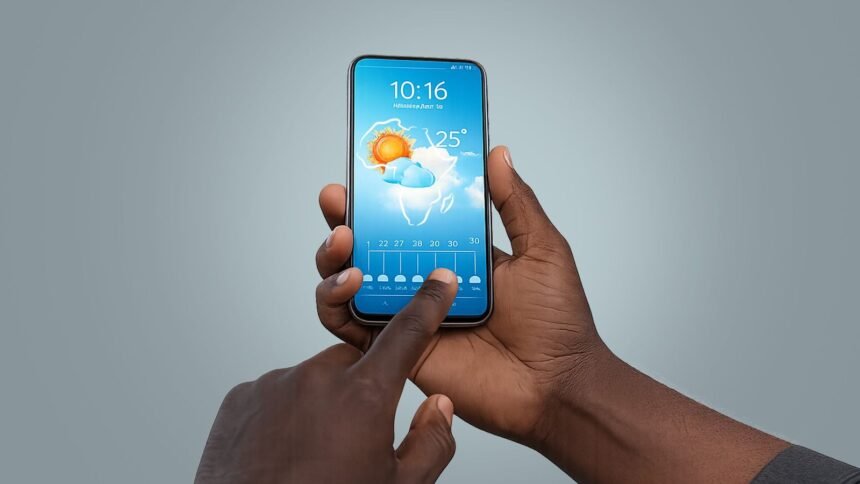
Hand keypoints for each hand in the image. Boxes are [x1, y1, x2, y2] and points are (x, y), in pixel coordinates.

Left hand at [195, 269, 459, 483]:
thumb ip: (430, 444)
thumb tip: (439, 408)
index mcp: (364, 398)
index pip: (405, 336)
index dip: (427, 305)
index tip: (438, 282)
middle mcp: (317, 380)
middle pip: (354, 364)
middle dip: (361, 387)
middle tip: (355, 434)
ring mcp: (274, 385)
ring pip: (312, 379)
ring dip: (320, 403)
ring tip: (313, 451)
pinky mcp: (240, 398)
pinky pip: (275, 393)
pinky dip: (284, 413)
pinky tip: (284, 450)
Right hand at [315, 146, 603, 446]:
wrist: (555, 386)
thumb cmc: (558, 322)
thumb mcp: (541, 250)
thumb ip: (515, 203)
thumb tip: (496, 153)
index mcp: (455, 255)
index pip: (408, 218)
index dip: (384, 195)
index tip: (369, 168)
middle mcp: (424, 282)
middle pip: (368, 246)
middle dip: (345, 218)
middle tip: (337, 197)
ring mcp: (407, 315)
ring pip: (348, 282)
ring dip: (333, 258)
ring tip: (343, 239)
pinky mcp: (396, 348)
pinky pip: (349, 326)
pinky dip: (335, 303)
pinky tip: (350, 283)